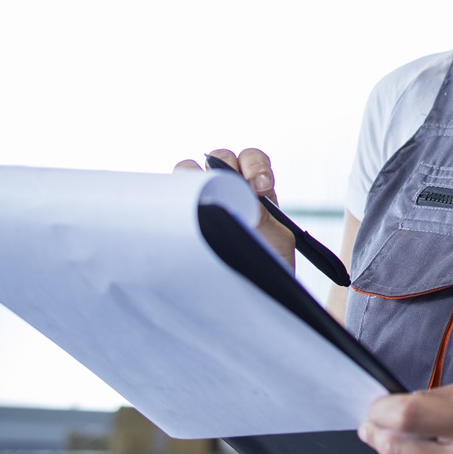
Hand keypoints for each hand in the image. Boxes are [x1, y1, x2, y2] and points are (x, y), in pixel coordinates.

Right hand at [174, 148, 295, 267]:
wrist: (251, 295)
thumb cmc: (268, 265)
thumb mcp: (277, 241)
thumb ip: (265, 217)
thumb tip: (246, 196)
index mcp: (257, 190)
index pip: (252, 160)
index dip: (255, 166)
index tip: (259, 187)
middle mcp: (230, 189)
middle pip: (220, 157)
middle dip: (225, 166)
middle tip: (229, 189)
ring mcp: (204, 199)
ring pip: (192, 170)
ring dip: (194, 175)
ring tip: (202, 194)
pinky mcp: (185, 214)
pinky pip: (174, 192)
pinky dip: (176, 191)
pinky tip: (184, 206)